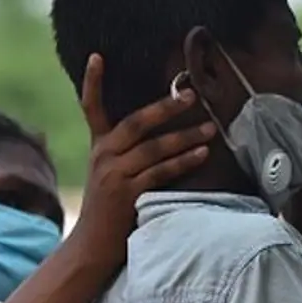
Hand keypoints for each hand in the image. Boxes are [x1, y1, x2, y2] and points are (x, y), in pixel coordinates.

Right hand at [67, 53, 216, 269]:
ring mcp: (113, 175)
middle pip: (135, 122)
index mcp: (99, 146)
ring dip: (185, 136)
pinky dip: (184, 162)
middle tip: (191, 94)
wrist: (91, 247)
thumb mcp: (110, 173)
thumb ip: (128, 152)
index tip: (97, 56)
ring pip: (154, 148)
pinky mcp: (127, 194)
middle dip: (165, 107)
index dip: (92, 82)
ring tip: (210, 128)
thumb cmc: (109, 208)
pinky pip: (161, 172)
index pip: (91, 107)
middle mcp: (103, 156)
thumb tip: (164, 130)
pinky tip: (202, 154)